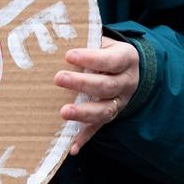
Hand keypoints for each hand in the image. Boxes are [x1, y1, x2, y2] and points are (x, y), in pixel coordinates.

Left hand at [54, 37, 139, 154]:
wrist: (129, 68)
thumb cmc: (106, 51)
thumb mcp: (103, 41)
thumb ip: (86, 41)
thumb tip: (54, 36)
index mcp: (126, 59)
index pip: (110, 60)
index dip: (91, 58)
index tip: (68, 55)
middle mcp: (126, 83)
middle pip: (107, 86)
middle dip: (82, 84)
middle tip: (59, 79)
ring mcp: (120, 102)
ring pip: (105, 111)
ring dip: (84, 113)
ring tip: (64, 112)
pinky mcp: (110, 116)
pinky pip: (98, 129)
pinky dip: (85, 138)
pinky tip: (72, 147)